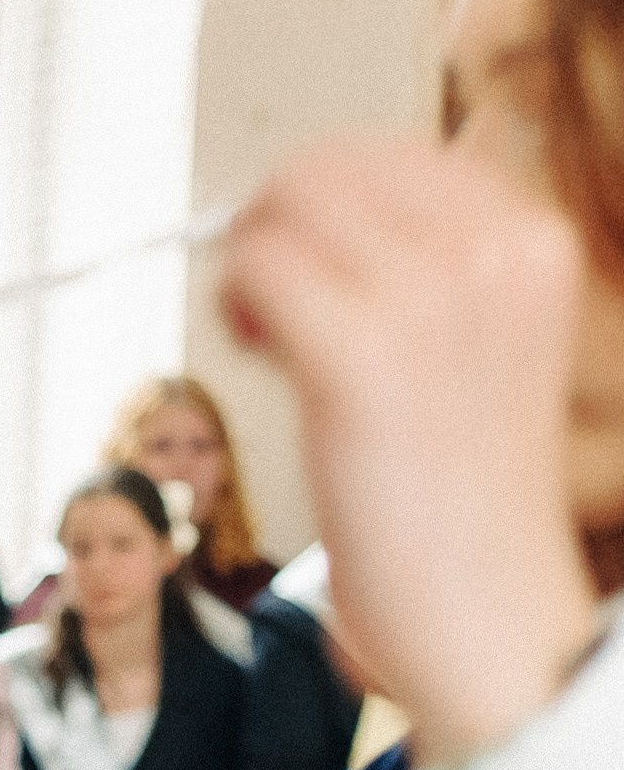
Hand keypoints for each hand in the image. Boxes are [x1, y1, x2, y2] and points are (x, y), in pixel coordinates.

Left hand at [221, 133, 599, 758]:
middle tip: (263, 306)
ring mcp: (435, 297)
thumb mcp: (475, 353)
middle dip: (275, 222)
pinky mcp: (365, 356)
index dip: (329, 204)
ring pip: (287, 206)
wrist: (485, 615)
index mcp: (533, 242)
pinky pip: (260, 270)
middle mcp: (495, 252)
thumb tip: (313, 215)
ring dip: (248, 262)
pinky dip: (235, 302)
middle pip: (333, 163)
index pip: (397, 154)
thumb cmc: (461, 505)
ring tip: (260, 335)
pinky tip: (253, 352)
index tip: (310, 274)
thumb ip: (425, 275)